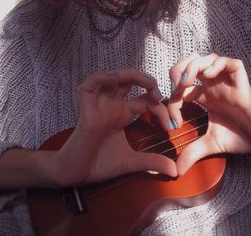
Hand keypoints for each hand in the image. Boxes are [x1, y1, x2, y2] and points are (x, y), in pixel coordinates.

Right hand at [53, 69, 176, 185]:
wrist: (76, 174)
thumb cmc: (99, 164)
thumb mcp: (132, 162)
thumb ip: (152, 163)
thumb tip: (175, 170)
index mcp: (123, 115)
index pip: (146, 100)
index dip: (161, 107)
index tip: (174, 125)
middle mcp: (112, 106)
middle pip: (130, 81)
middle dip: (148, 82)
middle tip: (160, 94)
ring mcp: (99, 106)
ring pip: (112, 77)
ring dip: (131, 75)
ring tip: (148, 83)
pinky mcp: (85, 109)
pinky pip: (89, 85)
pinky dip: (102, 78)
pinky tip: (116, 81)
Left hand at [168, 53, 250, 174]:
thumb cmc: (240, 136)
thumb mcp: (210, 145)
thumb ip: (192, 153)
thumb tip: (175, 171)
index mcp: (204, 96)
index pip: (180, 88)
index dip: (171, 100)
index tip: (173, 123)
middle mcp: (213, 86)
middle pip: (190, 64)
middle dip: (178, 72)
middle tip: (175, 89)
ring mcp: (227, 82)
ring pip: (208, 59)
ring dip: (193, 66)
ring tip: (187, 82)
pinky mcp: (242, 82)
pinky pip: (231, 63)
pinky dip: (218, 64)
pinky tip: (209, 76)